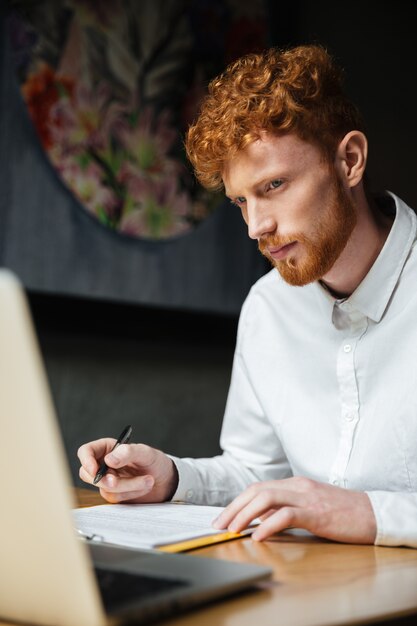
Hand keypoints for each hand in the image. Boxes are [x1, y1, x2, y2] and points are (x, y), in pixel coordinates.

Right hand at [77, 439, 177, 503]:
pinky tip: (144, 486)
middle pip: (88, 474)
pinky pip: (115, 497)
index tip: (95, 470)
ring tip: (148, 480)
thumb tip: (108, 459)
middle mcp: (104, 464)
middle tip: (117, 482)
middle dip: (104, 480)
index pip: (86, 451)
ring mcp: (108, 480)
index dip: (86, 461)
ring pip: (104, 487)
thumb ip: (128, 452)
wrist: (166, 480)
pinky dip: (131, 493)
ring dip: (127, 486)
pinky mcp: (115, 494)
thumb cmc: (155, 462)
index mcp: (107, 448)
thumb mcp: (145, 453)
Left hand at [213, 476, 376, 543]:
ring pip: (266, 498)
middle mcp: (297, 486)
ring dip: (245, 514)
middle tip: (218, 525)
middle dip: (234, 508)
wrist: (373, 513)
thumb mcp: (310, 507)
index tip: (223, 518)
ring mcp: (307, 497)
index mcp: (295, 484)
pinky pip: (287, 515)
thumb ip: (287, 508)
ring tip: (232, 530)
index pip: (257, 488)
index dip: (237, 502)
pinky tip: (258, 536)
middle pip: (256, 491)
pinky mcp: (317, 512)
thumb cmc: (342, 513)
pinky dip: (269, 525)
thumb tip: (261, 520)